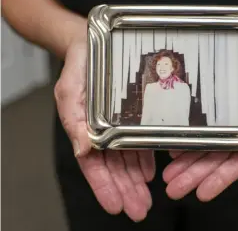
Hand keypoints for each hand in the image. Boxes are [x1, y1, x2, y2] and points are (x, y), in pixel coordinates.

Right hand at [54, 36, 155, 221]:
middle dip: (125, 191)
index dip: (104, 186)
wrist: (92, 44)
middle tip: (138, 209)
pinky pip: (138, 143)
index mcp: (84, 128)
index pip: (93, 165)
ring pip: (126, 161)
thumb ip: (74, 120)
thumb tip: (81, 150)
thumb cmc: (79, 66)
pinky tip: (150, 172)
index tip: (116, 205)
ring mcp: (117, 126)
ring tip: (146, 198)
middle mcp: (101, 131)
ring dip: (135, 181)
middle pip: (113, 169)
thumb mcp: (71, 90)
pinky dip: (144, 160)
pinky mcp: (131, 118)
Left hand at [163, 41, 237, 200]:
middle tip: (173, 188)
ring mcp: (228, 127)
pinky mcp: (217, 113)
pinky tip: (172, 150)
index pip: (236, 166)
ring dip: (186, 163)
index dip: (218, 180)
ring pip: (204, 149)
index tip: (201, 193)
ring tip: (168, 175)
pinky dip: (187, 140)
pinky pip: (200, 129)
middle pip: (214, 162)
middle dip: (194, 176)